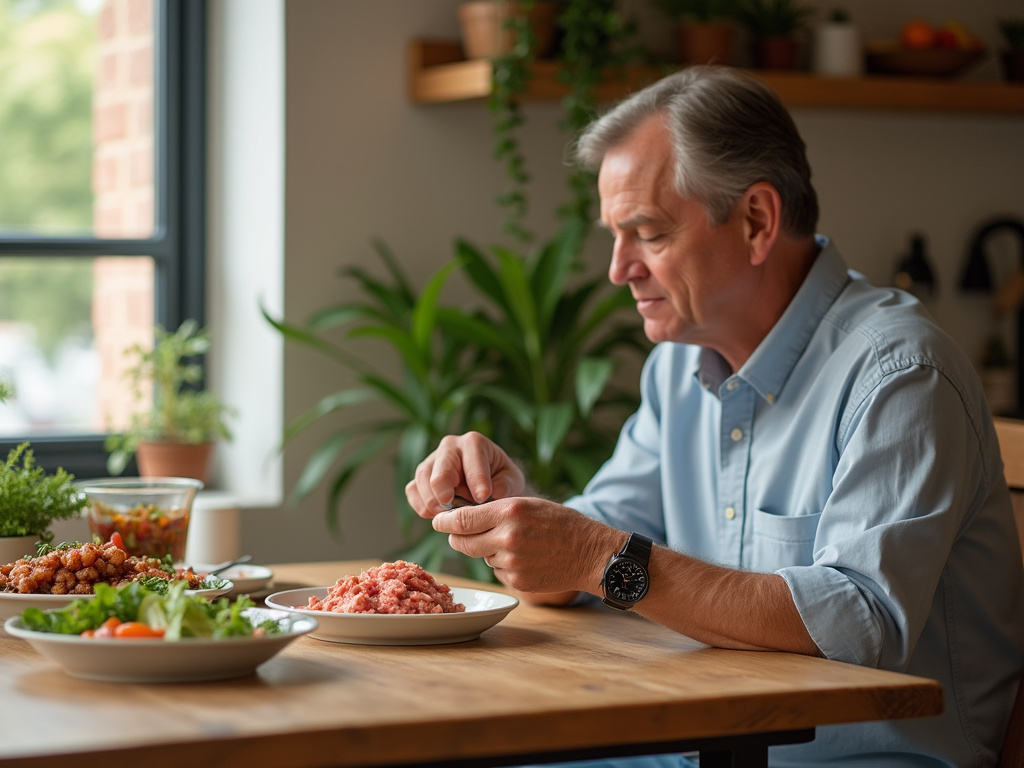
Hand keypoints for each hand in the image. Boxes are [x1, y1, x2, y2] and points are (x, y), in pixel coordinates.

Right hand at [406, 432, 525, 518]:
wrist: (490, 485)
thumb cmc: (502, 480)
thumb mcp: (512, 480)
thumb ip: (506, 484)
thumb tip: (495, 492)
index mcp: (474, 443)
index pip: (472, 460)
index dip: (477, 480)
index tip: (483, 498)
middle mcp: (449, 447)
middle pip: (440, 467)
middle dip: (445, 490)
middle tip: (454, 509)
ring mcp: (432, 461)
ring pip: (422, 477)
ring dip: (432, 501)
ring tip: (446, 517)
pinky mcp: (421, 477)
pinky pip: (412, 489)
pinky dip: (420, 505)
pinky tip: (434, 516)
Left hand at [430, 496, 617, 597]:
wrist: (591, 553)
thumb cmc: (561, 523)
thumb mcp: (529, 504)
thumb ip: (495, 510)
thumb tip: (461, 519)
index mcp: (509, 511)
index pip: (462, 519)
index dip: (444, 521)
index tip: (437, 521)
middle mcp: (507, 537)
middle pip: (462, 543)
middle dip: (458, 539)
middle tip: (461, 534)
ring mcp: (512, 562)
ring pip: (481, 557)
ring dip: (487, 551)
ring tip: (516, 543)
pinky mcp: (517, 581)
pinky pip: (497, 572)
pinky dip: (503, 565)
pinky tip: (525, 559)